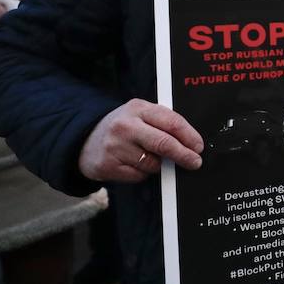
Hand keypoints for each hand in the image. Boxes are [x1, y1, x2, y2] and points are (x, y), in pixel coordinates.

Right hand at [79, 98, 204, 182]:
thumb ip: (162, 123)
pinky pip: (139, 175)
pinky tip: (132, 163)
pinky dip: (142, 173)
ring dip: (157, 164)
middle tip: (195, 162)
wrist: (84, 140)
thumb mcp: (140, 115)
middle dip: (184, 155)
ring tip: (146, 156)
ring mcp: (115, 146)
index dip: (189, 136)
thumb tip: (190, 143)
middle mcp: (125, 126)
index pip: (171, 122)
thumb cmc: (122, 128)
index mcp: (138, 108)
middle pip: (164, 143)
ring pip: (152, 163)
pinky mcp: (109, 166)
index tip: (199, 146)